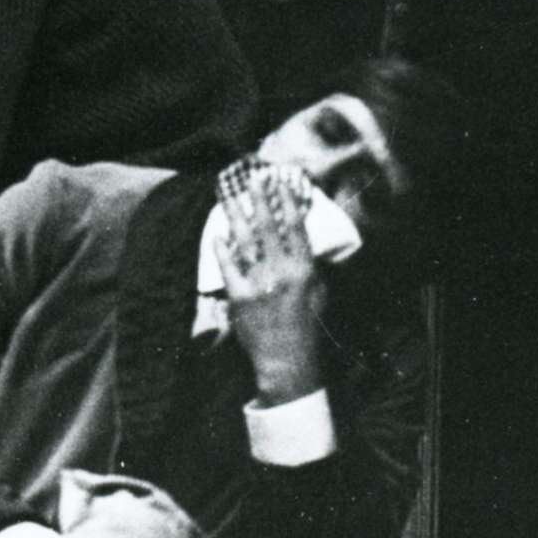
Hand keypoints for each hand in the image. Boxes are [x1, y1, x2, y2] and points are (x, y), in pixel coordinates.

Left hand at [216, 162, 326, 403]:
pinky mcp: (239, 297)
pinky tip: (217, 235)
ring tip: (231, 197)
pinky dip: (221, 250)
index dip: (287, 200)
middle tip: (253, 178)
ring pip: (246, 241)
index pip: (294, 226)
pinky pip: (228, 267)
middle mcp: (281, 271)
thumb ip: (312, 266)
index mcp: (304, 268)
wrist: (287, 360)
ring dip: (238, 216)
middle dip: (260, 199)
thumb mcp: (320, 293)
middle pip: (268, 226)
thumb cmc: (308, 326)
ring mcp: (258, 283)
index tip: (281, 181)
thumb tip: (305, 243)